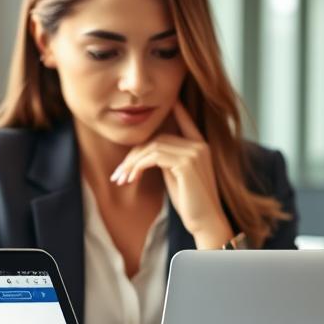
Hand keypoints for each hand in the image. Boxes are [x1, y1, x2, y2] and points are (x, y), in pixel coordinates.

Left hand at [111, 101, 232, 249]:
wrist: (206, 222)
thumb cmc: (190, 203)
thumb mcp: (176, 176)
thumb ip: (168, 160)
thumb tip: (148, 154)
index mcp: (200, 146)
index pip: (186, 122)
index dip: (178, 110)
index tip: (171, 101)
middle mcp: (199, 145)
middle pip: (157, 138)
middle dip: (133, 155)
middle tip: (118, 174)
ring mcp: (194, 153)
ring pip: (153, 147)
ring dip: (132, 163)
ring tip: (121, 179)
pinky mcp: (186, 164)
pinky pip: (154, 157)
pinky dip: (138, 167)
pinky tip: (131, 178)